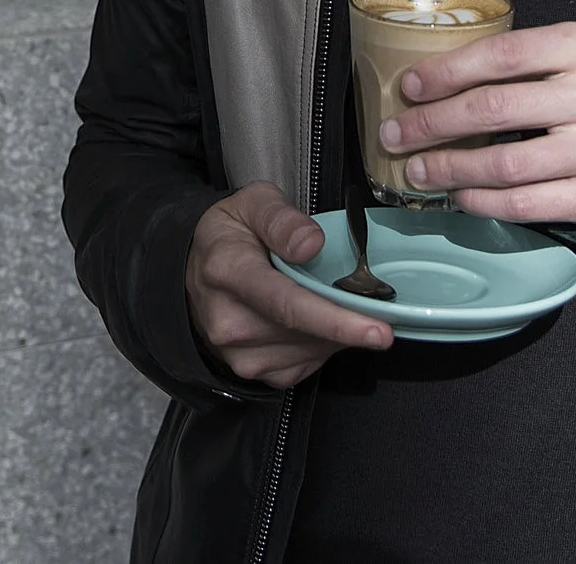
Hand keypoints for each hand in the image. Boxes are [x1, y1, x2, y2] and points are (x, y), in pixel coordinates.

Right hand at [186, 181, 390, 387]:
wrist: (193, 271)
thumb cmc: (230, 235)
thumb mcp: (252, 204)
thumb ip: (282, 219)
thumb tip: (311, 245)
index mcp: (227, 271)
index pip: (287, 304)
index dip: (337, 320)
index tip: (379, 330)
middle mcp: (228, 320)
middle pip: (304, 331)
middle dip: (349, 323)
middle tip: (382, 311)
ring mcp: (237, 352)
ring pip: (310, 351)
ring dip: (334, 332)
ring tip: (331, 302)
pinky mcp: (250, 371)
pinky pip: (303, 365)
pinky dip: (320, 345)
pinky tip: (315, 322)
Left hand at [380, 22, 575, 226]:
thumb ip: (528, 58)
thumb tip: (440, 78)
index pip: (505, 55)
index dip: (448, 70)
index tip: (410, 86)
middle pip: (495, 110)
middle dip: (432, 124)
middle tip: (395, 134)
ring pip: (504, 164)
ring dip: (449, 168)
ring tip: (417, 169)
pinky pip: (526, 204)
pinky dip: (481, 201)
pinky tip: (459, 194)